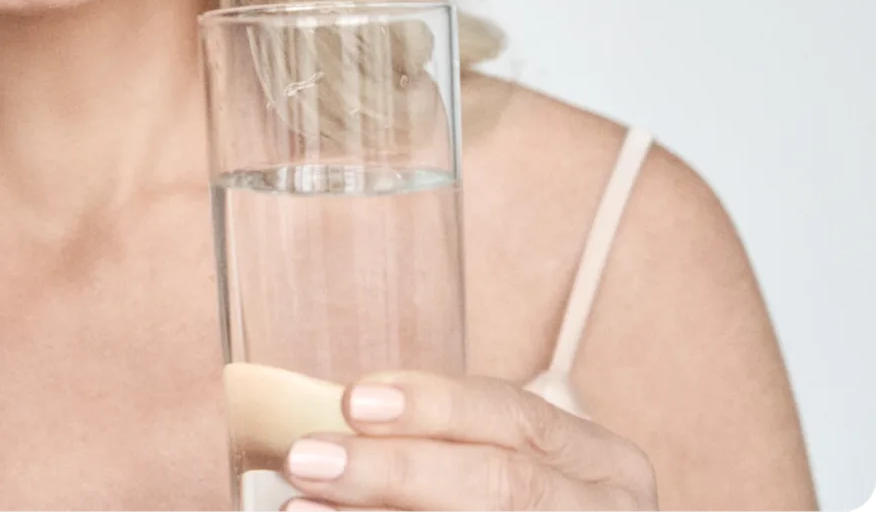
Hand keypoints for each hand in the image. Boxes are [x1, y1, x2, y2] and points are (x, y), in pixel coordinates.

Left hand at [280, 371, 658, 511]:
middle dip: (397, 468)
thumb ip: (441, 445)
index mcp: (602, 464)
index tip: (354, 400)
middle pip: (502, 484)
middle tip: (307, 457)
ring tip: (301, 506)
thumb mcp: (503, 469)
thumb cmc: (506, 500)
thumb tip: (331, 430)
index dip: (435, 404)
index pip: (516, 416)